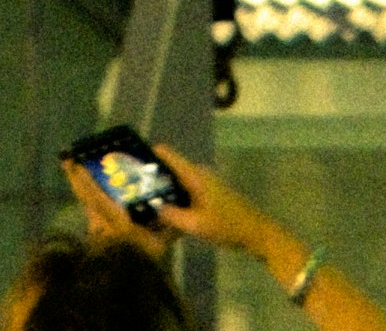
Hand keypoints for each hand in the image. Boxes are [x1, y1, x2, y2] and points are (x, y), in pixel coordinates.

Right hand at [74, 152, 280, 267]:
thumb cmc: (226, 225)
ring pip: (177, 181)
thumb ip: (173, 216)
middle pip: (170, 168)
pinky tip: (166, 211)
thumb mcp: (197, 225)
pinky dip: (174, 197)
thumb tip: (152, 208)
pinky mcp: (208, 194)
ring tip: (144, 200)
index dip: (149, 153)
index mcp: (194, 175)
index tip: (129, 158)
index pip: (168, 154)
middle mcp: (198, 173)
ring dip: (164, 189)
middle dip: (152, 176)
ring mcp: (204, 183)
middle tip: (132, 186)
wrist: (255, 232)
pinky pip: (185, 190)